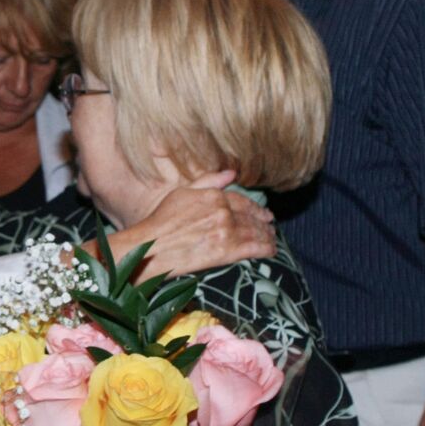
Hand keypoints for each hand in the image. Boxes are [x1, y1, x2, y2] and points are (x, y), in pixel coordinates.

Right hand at [130, 171, 275, 277]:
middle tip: (270, 226)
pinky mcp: (227, 252)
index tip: (263, 213)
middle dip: (264, 222)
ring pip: (256, 232)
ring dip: (267, 235)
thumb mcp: (182, 193)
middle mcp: (224, 212)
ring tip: (272, 239)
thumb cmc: (161, 220)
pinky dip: (266, 249)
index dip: (255, 208)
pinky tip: (271, 250)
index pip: (243, 201)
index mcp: (214, 196)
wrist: (152, 246)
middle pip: (252, 217)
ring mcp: (227, 232)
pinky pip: (254, 249)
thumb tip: (231, 173)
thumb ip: (208, 182)